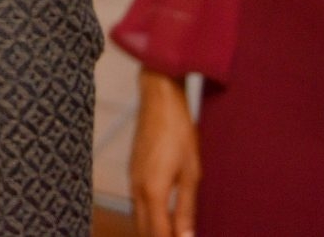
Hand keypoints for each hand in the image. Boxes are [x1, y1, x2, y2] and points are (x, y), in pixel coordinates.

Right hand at [131, 68, 199, 236]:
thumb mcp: (191, 173)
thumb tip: (186, 236)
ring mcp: (132, 179)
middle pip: (143, 229)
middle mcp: (137, 189)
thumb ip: (186, 209)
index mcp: (153, 192)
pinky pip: (136, 203)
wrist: (159, 100)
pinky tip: (160, 216)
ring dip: (151, 230)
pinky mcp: (133, 170)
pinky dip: (147, 216)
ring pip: (137, 217)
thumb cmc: (179, 133)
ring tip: (169, 233)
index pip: (158, 233)